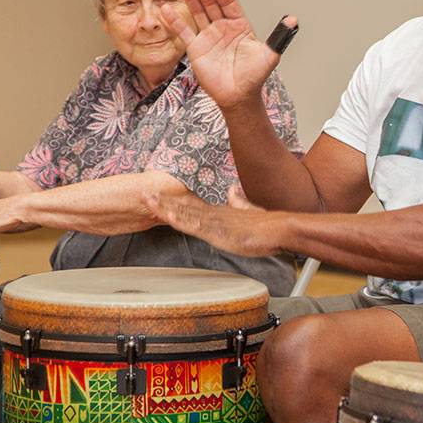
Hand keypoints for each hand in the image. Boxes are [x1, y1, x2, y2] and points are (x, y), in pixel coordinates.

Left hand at [144, 189, 284, 256]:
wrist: (280, 229)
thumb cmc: (266, 226)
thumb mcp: (249, 212)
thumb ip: (239, 202)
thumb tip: (233, 190)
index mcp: (219, 212)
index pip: (191, 205)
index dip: (173, 201)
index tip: (157, 196)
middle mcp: (214, 215)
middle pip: (183, 206)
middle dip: (162, 201)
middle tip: (142, 193)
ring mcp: (215, 223)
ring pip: (185, 214)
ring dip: (166, 207)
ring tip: (148, 201)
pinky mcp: (219, 232)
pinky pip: (196, 226)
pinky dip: (181, 220)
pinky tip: (169, 217)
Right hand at [163, 0, 294, 111]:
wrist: (238, 97)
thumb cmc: (254, 77)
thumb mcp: (269, 56)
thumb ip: (278, 37)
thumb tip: (293, 21)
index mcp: (239, 26)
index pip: (229, 3)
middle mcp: (223, 28)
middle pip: (211, 3)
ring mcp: (208, 36)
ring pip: (197, 12)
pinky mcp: (196, 48)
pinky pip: (184, 32)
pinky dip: (175, 21)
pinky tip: (166, 8)